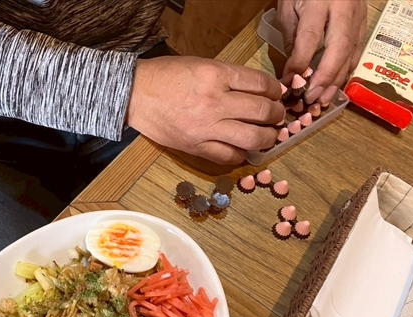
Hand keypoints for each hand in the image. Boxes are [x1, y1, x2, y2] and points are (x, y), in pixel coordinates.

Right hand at [126, 56, 284, 164]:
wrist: (134, 95)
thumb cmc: (165, 76)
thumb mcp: (200, 65)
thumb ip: (228, 77)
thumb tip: (257, 90)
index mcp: (216, 75)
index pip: (260, 84)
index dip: (275, 91)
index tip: (276, 95)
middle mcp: (214, 102)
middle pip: (261, 112)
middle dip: (276, 115)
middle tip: (277, 116)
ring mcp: (205, 128)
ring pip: (251, 138)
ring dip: (267, 138)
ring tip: (268, 136)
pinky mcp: (196, 147)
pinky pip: (229, 156)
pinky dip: (242, 154)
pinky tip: (244, 149)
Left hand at [277, 0, 366, 103]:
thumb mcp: (289, 7)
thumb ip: (292, 37)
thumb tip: (294, 71)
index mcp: (321, 1)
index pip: (311, 37)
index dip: (300, 62)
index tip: (290, 83)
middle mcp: (344, 8)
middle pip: (339, 47)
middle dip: (325, 77)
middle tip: (311, 98)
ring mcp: (358, 15)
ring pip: (351, 52)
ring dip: (337, 80)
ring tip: (322, 100)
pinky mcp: (365, 22)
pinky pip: (357, 50)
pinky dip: (346, 71)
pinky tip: (335, 86)